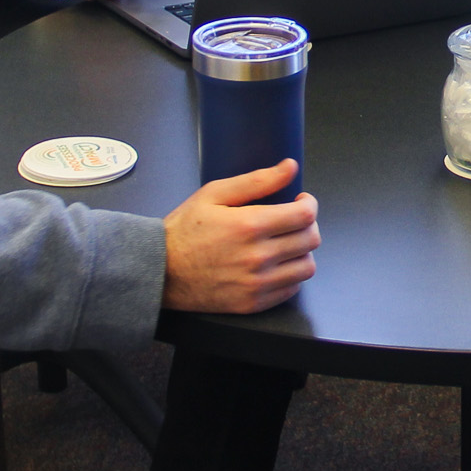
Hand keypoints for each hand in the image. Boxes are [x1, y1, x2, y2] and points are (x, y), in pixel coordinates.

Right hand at [161, 160, 320, 313]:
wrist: (159, 271)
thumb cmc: (184, 230)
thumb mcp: (214, 194)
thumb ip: (256, 180)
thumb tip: (289, 167)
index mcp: (250, 226)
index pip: (305, 215)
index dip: (309, 204)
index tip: (300, 201)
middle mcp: (258, 257)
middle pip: (310, 240)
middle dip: (306, 225)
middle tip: (292, 221)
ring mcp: (257, 284)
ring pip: (306, 267)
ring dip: (301, 251)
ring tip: (285, 243)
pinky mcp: (253, 304)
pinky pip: (291, 289)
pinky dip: (290, 275)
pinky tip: (274, 264)